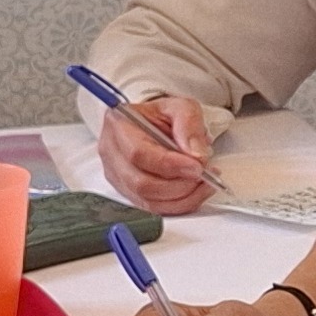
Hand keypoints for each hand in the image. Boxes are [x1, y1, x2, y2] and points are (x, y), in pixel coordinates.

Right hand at [93, 95, 221, 213]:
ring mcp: (117, 176)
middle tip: (203, 174)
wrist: (154, 125)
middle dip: (179, 185)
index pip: (139, 153)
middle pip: (142, 183)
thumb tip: (196, 154)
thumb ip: (189, 125)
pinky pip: (154, 208)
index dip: (170, 165)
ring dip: (183, 197)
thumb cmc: (162, 116)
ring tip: (204, 181)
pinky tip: (195, 191)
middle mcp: (111, 153)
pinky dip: (180, 204)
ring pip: (149, 201)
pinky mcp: (128, 192)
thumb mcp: (181, 107)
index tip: (197, 166)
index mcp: (119, 125)